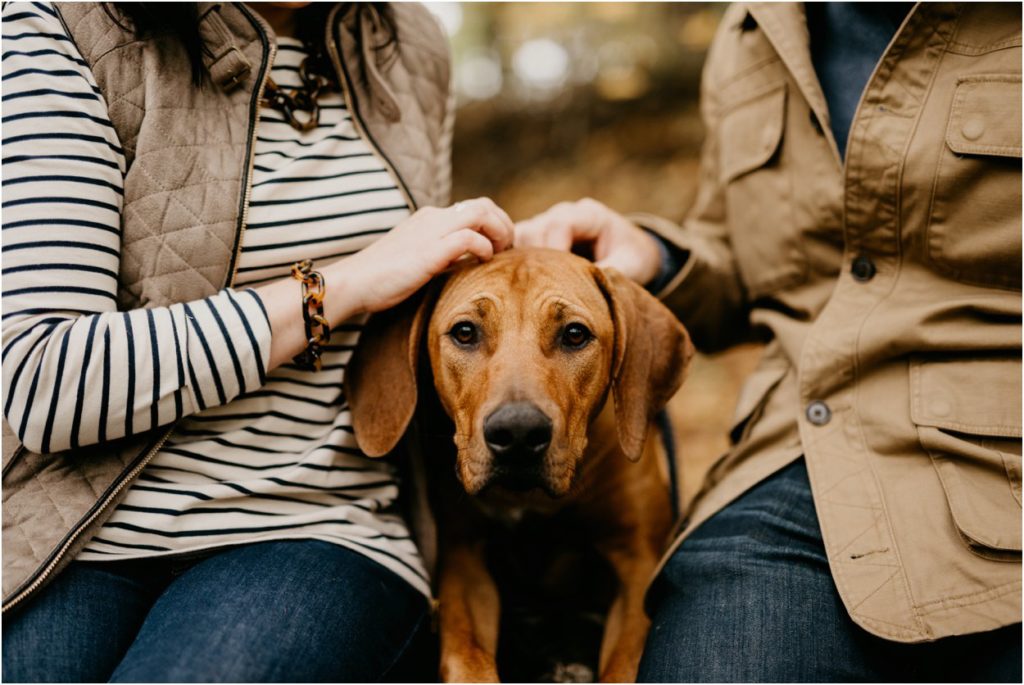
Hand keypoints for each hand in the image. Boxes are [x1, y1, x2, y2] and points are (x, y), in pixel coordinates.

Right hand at [337, 197, 513, 314]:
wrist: (353, 283)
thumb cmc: (382, 278)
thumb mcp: (418, 260)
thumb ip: (441, 256)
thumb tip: (466, 262)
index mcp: (429, 218)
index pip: (474, 207)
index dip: (495, 223)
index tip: (500, 246)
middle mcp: (432, 217)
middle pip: (484, 204)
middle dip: (503, 224)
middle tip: (508, 249)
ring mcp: (431, 231)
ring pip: (481, 213)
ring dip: (499, 232)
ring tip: (501, 253)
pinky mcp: (429, 251)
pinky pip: (469, 237)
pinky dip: (483, 247)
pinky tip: (482, 262)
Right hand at [515, 198, 661, 285]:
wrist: (629, 251)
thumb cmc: (631, 257)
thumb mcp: (630, 266)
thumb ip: (610, 274)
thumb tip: (585, 293)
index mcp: (589, 215)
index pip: (560, 224)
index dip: (554, 251)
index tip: (557, 281)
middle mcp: (563, 213)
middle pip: (535, 229)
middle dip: (535, 260)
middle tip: (541, 291)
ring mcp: (547, 222)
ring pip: (519, 236)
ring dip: (520, 262)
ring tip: (530, 290)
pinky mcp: (535, 236)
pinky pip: (515, 245)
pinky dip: (514, 264)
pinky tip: (519, 287)